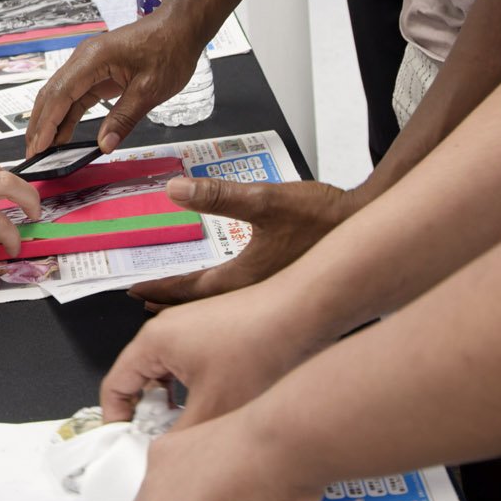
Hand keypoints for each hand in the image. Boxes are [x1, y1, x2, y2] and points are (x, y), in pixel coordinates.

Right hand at [22, 9, 206, 155]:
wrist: (180, 27)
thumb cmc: (170, 49)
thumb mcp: (150, 89)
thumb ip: (124, 118)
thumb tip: (104, 145)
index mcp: (93, 59)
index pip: (60, 94)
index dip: (47, 124)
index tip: (38, 148)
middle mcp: (84, 60)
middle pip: (52, 95)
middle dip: (40, 126)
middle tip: (34, 156)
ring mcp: (89, 65)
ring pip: (61, 97)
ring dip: (51, 123)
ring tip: (44, 151)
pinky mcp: (97, 72)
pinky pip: (76, 97)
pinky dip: (67, 117)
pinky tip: (62, 137)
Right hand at [100, 277, 330, 427]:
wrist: (304, 314)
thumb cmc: (259, 350)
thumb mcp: (213, 409)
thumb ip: (181, 438)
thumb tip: (167, 459)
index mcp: (153, 342)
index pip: (115, 385)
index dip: (117, 422)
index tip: (127, 448)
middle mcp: (166, 329)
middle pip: (139, 379)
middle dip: (148, 416)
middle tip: (161, 446)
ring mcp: (191, 326)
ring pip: (167, 374)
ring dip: (173, 403)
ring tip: (189, 431)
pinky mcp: (214, 329)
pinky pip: (189, 364)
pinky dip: (193, 389)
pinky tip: (214, 409)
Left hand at [128, 177, 362, 307]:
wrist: (366, 225)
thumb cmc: (321, 216)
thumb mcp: (265, 199)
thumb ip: (217, 195)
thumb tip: (173, 190)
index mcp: (244, 280)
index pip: (188, 292)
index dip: (159, 289)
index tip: (134, 290)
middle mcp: (256, 297)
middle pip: (202, 310)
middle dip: (170, 306)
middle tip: (145, 303)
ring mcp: (273, 298)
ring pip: (223, 310)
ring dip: (195, 307)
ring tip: (175, 302)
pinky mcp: (287, 292)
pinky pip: (243, 305)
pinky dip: (222, 302)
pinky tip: (223, 292)